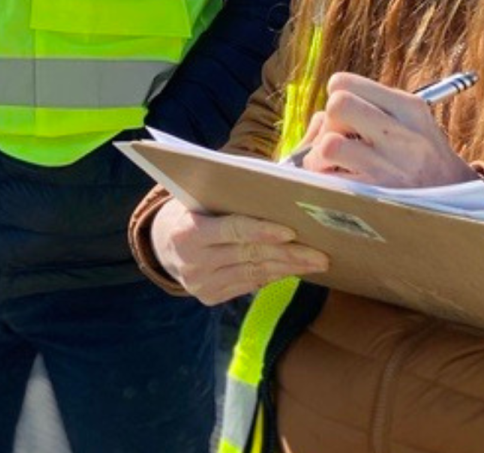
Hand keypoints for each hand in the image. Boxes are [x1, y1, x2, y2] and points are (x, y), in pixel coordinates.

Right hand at [150, 198, 328, 305]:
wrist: (163, 243)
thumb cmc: (194, 208)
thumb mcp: (202, 196)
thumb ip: (232, 194)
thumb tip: (281, 187)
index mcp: (187, 232)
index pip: (232, 231)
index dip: (262, 230)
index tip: (292, 231)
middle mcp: (192, 262)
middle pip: (249, 255)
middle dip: (288, 254)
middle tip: (320, 253)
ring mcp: (200, 284)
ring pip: (254, 274)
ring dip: (289, 268)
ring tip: (316, 262)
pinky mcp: (209, 297)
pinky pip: (249, 286)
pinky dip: (274, 276)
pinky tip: (294, 270)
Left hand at [298, 72, 478, 188]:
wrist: (456, 198)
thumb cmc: (422, 155)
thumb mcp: (412, 121)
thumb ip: (373, 107)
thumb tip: (321, 115)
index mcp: (409, 108)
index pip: (344, 82)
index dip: (336, 96)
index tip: (347, 113)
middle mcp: (402, 135)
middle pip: (338, 105)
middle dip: (330, 121)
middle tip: (340, 137)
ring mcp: (390, 168)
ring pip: (329, 144)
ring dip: (320, 154)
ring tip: (332, 162)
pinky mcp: (377, 197)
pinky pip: (330, 180)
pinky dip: (324, 179)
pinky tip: (336, 181)